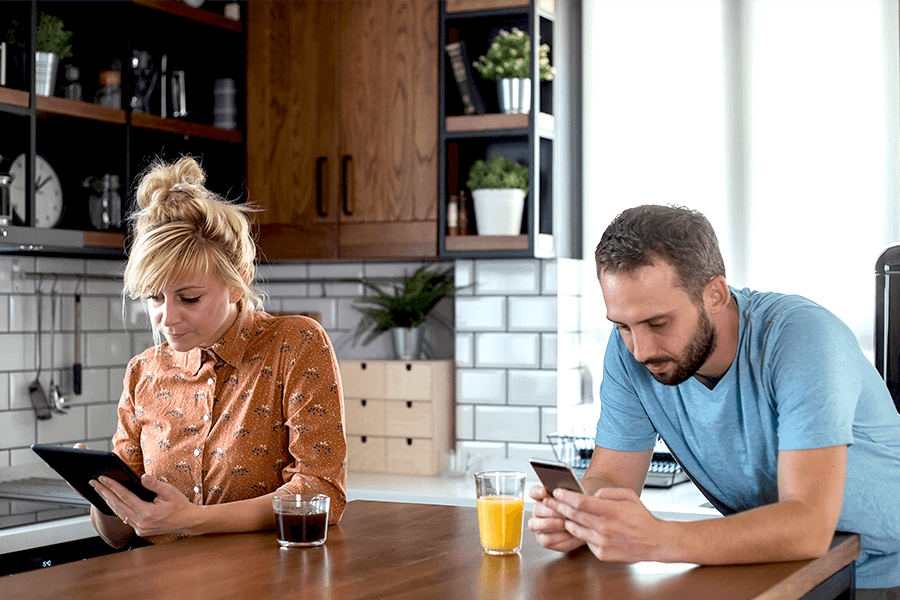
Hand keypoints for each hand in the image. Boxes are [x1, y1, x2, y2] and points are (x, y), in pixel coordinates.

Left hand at [88, 466, 196, 537]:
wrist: (188, 522)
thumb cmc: (180, 506)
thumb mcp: (170, 492)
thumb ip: (155, 484)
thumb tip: (142, 477)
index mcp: (148, 513)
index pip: (125, 497)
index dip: (112, 487)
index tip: (102, 479)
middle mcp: (141, 523)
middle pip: (117, 506)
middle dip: (104, 493)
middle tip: (93, 483)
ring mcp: (140, 528)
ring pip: (119, 513)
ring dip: (108, 501)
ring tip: (99, 491)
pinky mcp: (141, 530)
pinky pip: (125, 518)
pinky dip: (117, 509)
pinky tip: (112, 502)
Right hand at [527, 484, 584, 551]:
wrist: (586, 528)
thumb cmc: (581, 512)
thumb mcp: (581, 501)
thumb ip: (576, 496)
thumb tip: (583, 493)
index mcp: (544, 498)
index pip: (534, 492)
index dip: (537, 491)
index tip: (544, 492)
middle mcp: (539, 511)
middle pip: (536, 509)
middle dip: (549, 511)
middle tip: (562, 513)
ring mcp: (538, 525)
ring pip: (534, 525)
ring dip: (550, 524)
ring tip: (563, 524)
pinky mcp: (543, 539)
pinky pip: (545, 539)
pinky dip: (557, 537)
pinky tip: (567, 534)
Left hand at [546, 487, 668, 562]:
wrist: (655, 542)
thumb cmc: (642, 517)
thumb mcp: (628, 496)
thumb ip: (607, 492)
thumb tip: (590, 495)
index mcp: (612, 511)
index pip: (581, 502)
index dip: (566, 496)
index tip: (556, 491)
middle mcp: (605, 528)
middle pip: (574, 515)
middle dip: (558, 507)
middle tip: (549, 501)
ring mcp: (603, 543)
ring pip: (576, 529)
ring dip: (567, 521)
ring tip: (564, 514)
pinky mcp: (602, 554)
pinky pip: (586, 541)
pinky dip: (583, 533)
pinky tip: (585, 528)